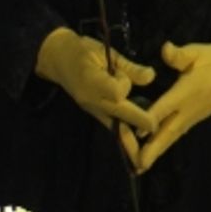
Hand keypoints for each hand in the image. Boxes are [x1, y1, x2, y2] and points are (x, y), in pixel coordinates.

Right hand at [35, 28, 156, 154]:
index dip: (126, 85)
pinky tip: (130, 149)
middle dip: (137, 124)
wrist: (56, 59)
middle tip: (154, 135)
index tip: (135, 79)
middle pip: (118, 114)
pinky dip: (121, 136)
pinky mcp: (93, 111)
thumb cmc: (81, 51)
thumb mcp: (105, 52)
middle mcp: (91, 98)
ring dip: (127, 143)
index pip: (116, 90)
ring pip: (113, 126)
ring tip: (139, 161)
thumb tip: (151, 77)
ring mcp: (91, 107)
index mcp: (92, 80)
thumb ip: (128, 67)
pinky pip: (110, 125)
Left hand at [136, 41, 210, 171]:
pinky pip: (174, 135)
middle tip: (137, 165)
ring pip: (170, 137)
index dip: (149, 120)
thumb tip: (166, 49)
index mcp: (185, 93)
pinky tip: (152, 155)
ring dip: (156, 152)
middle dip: (152, 149)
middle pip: (166, 132)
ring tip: (140, 167)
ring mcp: (191, 117)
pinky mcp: (193, 120)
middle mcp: (186, 110)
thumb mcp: (199, 53)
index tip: (135, 133)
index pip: (164, 109)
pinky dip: (163, 146)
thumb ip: (180, 55)